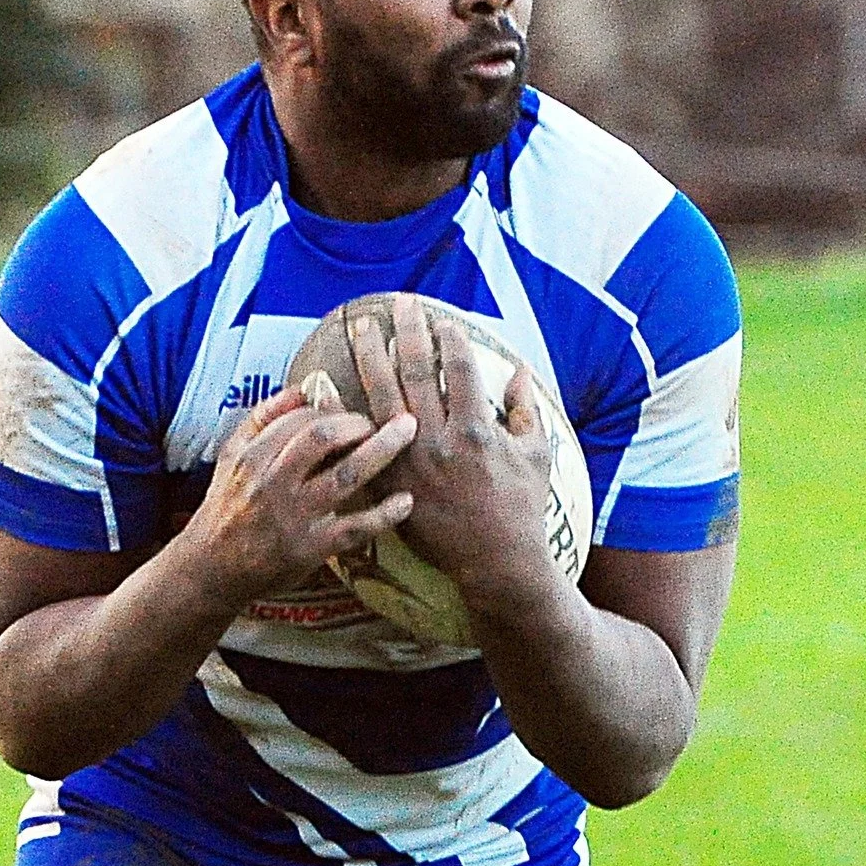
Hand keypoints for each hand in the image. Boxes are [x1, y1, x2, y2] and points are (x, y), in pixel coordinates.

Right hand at [180, 385, 416, 606]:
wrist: (210, 569)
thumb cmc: (227, 507)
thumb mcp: (232, 457)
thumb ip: (263, 419)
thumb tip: (303, 388)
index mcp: (252, 457)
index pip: (300, 419)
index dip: (332, 410)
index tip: (352, 416)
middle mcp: (272, 484)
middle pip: (321, 438)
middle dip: (359, 422)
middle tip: (384, 419)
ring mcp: (293, 518)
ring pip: (344, 477)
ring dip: (381, 451)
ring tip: (408, 433)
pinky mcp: (310, 550)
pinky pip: (354, 529)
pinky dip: (383, 514)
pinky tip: (406, 500)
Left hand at [351, 297, 557, 608]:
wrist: (496, 561)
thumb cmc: (522, 508)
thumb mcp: (537, 455)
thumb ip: (527, 409)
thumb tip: (519, 370)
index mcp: (478, 430)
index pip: (462, 370)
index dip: (452, 339)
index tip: (444, 319)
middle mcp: (440, 440)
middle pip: (419, 372)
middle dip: (410, 332)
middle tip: (401, 303)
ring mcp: (411, 461)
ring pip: (384, 397)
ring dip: (372, 357)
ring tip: (363, 328)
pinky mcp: (391, 482)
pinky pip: (360, 438)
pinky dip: (342, 408)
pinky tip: (327, 383)